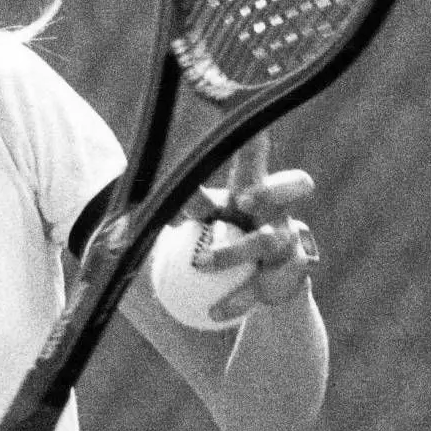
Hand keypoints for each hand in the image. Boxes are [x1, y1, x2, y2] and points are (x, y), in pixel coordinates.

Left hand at [187, 131, 319, 324]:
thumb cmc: (227, 244)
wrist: (266, 292)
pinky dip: (238, 298)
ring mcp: (291, 240)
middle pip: (293, 185)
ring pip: (267, 240)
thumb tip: (134, 207)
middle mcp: (279, 209)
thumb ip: (180, 210)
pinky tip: (214, 313)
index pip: (254, 153)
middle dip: (273, 188)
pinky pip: (266, 285)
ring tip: (202, 263)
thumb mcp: (204, 224)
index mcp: (254, 187)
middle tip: (242, 199)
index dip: (252, 138)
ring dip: (233, 251)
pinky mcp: (295, 274)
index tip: (240, 117)